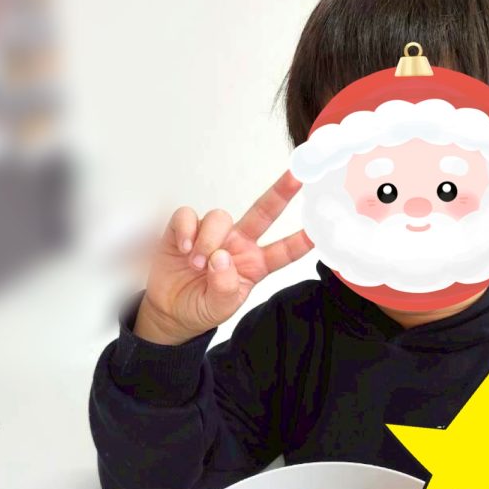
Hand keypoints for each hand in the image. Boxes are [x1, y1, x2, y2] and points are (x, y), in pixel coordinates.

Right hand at [137, 171, 312, 343]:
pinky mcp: (185, 230)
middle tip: (297, 177)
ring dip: (208, 240)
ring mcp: (212, 235)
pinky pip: (189, 216)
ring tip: (197, 263)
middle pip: (264, 212)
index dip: (300, 242)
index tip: (318, 232)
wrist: (169, 312)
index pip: (283, 251)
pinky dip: (187, 231)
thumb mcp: (220, 308)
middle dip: (281, 193)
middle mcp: (238, 244)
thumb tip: (221, 258)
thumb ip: (225, 287)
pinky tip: (184, 249)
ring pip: (220, 217)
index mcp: (255, 264)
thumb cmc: (201, 307)